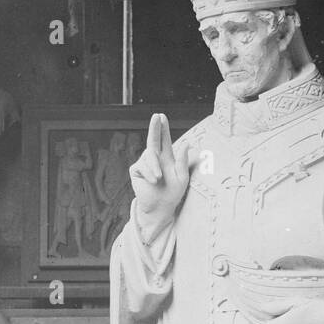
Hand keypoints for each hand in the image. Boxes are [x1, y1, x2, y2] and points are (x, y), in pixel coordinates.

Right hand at [130, 114, 189, 228]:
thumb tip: (186, 144)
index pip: (164, 140)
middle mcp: (155, 159)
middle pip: (153, 139)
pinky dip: (149, 173)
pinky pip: (142, 166)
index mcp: (167, 158)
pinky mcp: (137, 171)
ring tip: (159, 178)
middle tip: (156, 116)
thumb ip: (183, 161)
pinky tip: (153, 181)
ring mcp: (145, 164)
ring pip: (148, 156)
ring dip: (154, 166)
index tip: (161, 116)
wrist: (160, 207)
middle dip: (154, 128)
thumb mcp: (182, 178)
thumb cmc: (173, 193)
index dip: (163, 128)